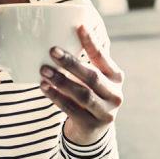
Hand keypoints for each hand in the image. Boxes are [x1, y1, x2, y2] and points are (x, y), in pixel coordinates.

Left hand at [39, 24, 124, 144]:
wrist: (91, 131)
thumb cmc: (90, 96)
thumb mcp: (94, 80)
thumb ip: (86, 62)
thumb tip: (66, 32)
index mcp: (116, 77)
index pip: (102, 58)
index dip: (91, 42)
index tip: (78, 27)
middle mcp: (115, 94)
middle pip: (92, 77)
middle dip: (71, 63)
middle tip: (52, 51)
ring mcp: (105, 112)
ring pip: (82, 94)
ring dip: (61, 81)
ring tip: (44, 70)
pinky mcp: (92, 126)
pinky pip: (71, 109)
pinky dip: (56, 97)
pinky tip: (44, 88)